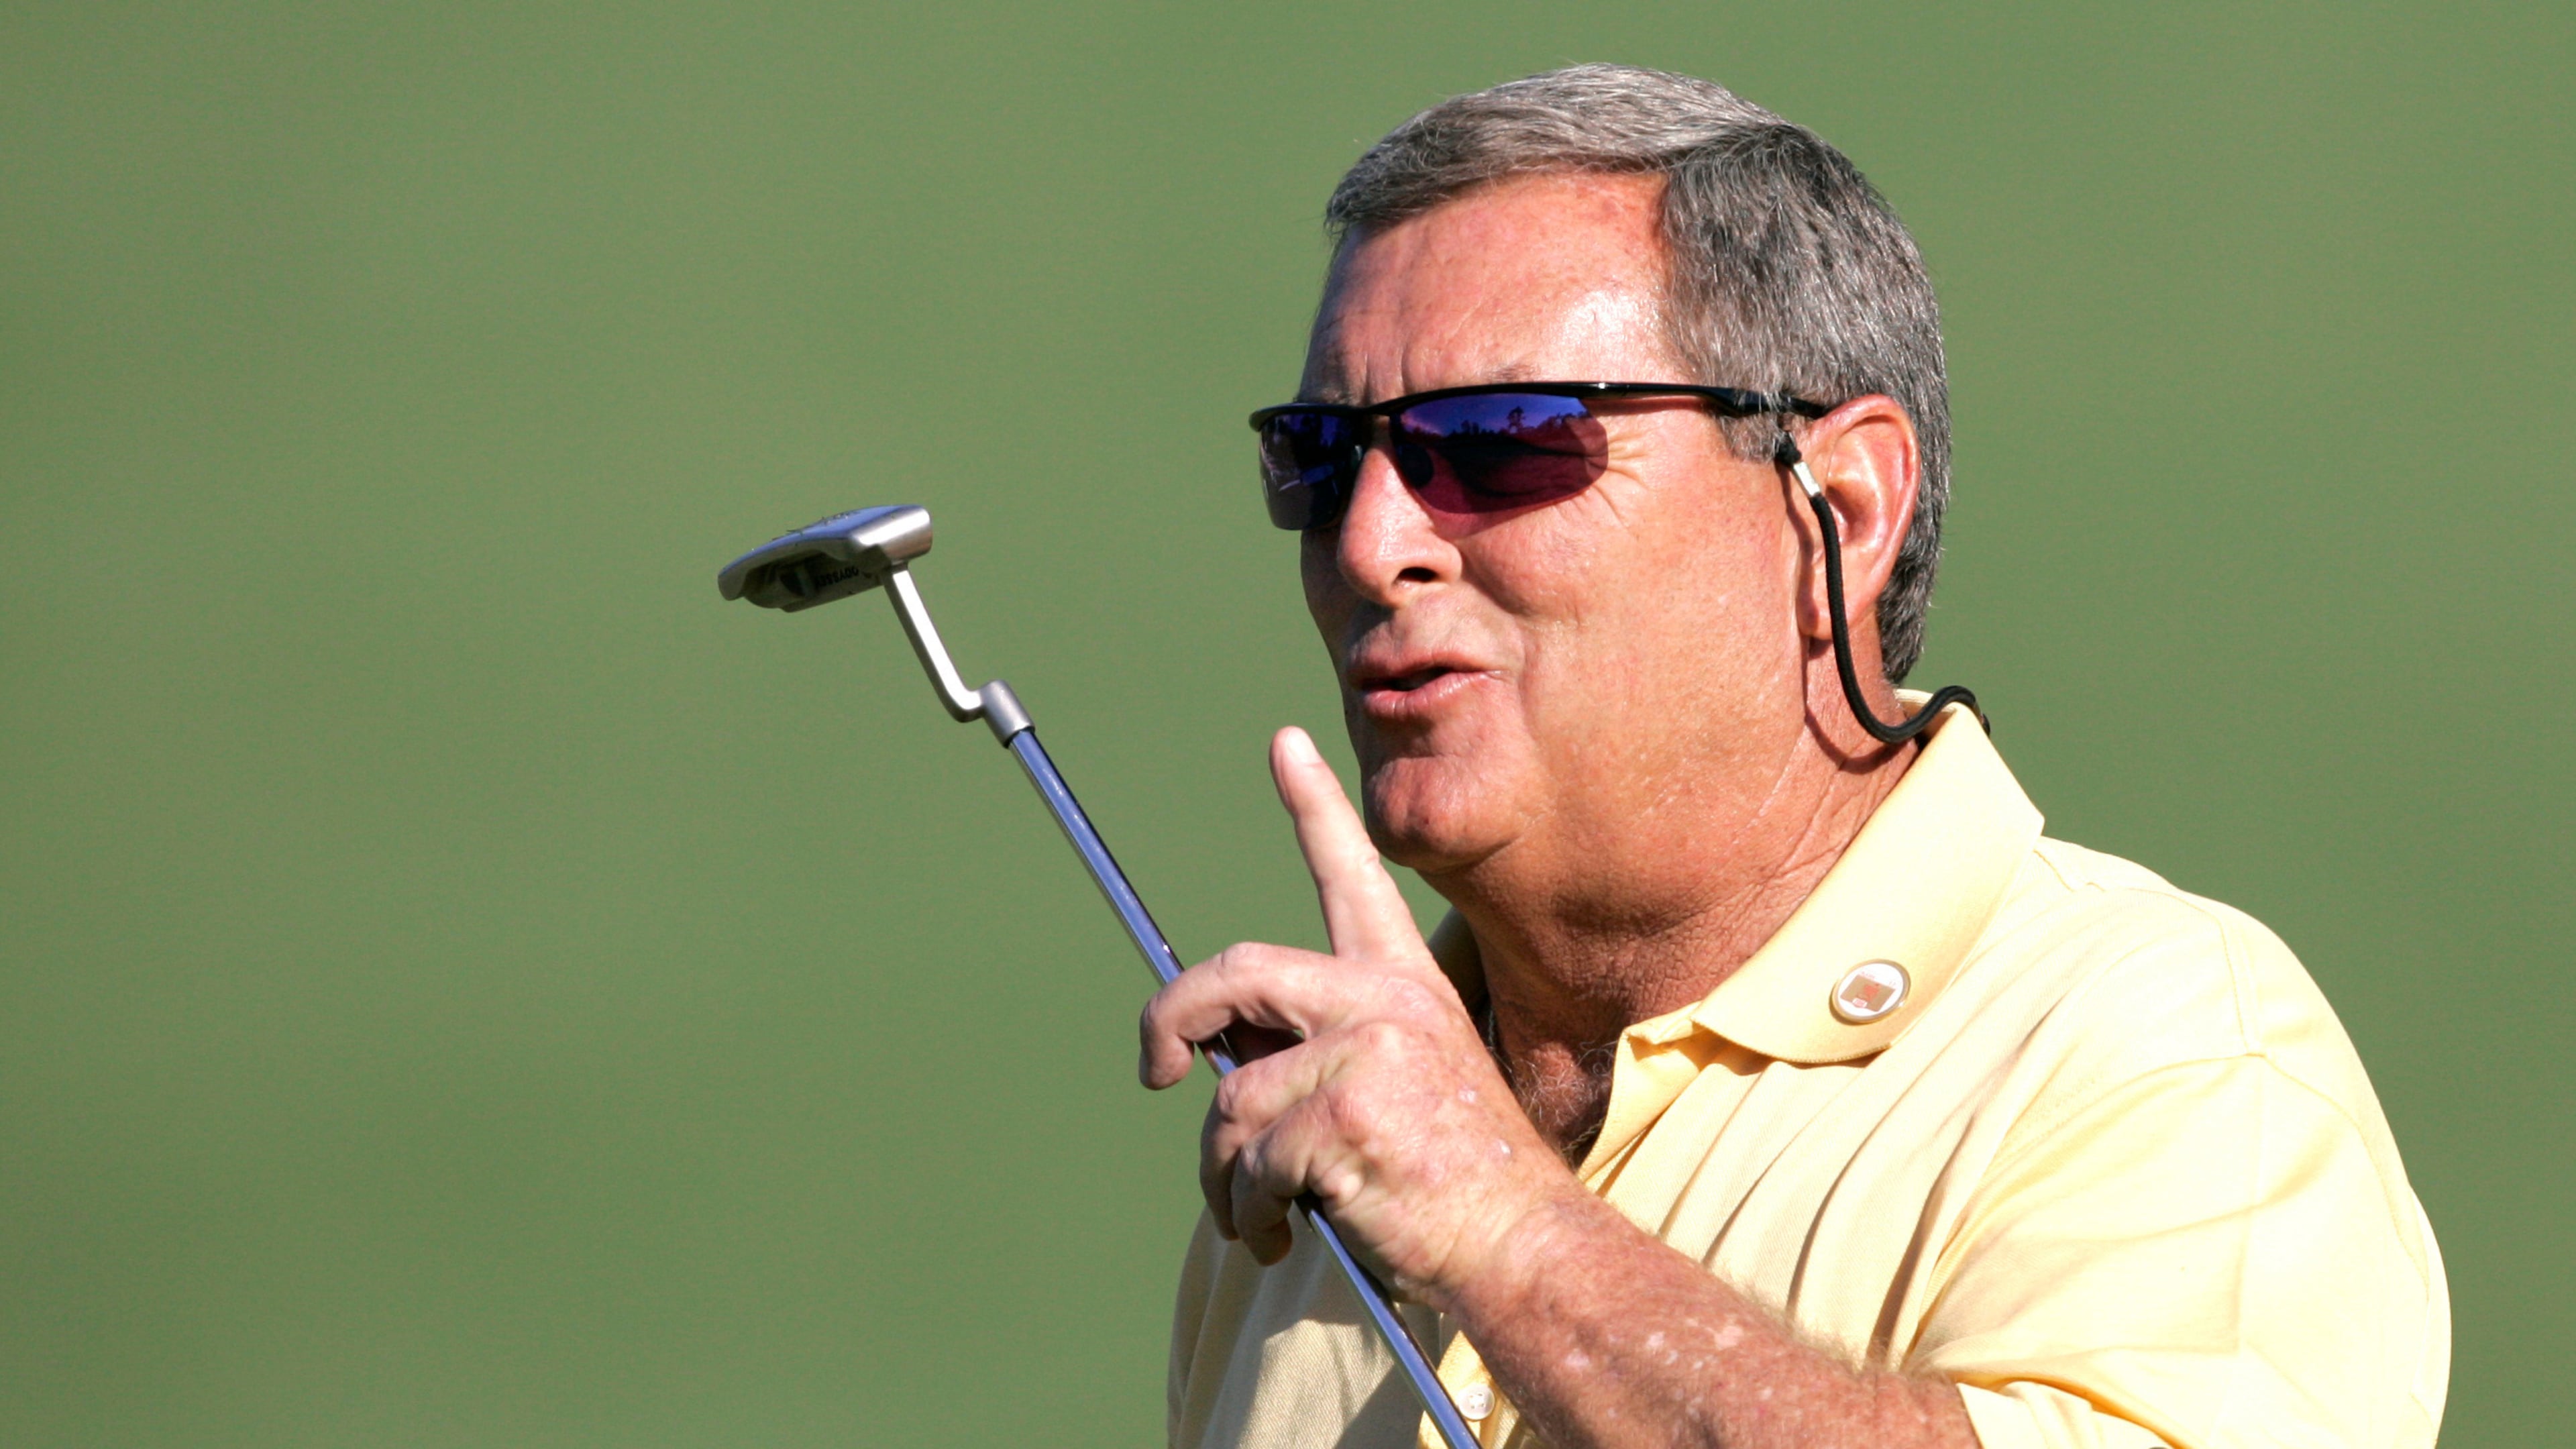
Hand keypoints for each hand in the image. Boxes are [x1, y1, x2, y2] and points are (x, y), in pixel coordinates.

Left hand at [1138, 726, 1576, 1307]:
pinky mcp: (1344, 1116)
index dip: (1314, 804)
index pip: (1353, 872)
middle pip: (1235, 971)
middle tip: (1157, 1071)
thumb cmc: (1454, 1181)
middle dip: (1170, 1020)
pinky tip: (1279, 1233)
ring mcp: (1366, 1053)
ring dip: (1220, 1173)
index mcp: (1403, 983)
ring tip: (1254, 1213)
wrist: (1518, 1244)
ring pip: (1230, 1097)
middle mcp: (1384, 1000)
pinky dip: (1247, 1211)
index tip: (1285, 742)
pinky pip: (1247, 1162)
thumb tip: (1214, 1058)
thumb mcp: (1401, 1086)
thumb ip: (1322, 1051)